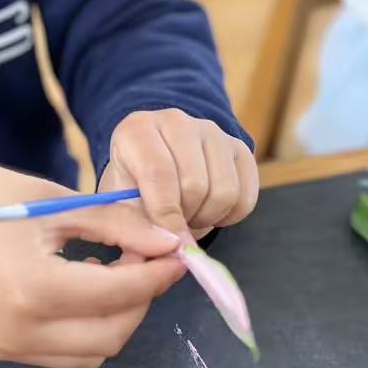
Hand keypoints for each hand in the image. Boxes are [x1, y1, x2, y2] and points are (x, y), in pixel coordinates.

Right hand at [0, 159, 184, 367]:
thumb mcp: (57, 203)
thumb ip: (117, 226)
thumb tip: (169, 243)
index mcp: (34, 289)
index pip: (118, 293)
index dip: (157, 274)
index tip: (179, 252)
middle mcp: (22, 331)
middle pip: (113, 333)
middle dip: (141, 297)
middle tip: (147, 258)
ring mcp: (9, 347)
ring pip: (93, 351)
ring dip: (117, 317)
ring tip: (114, 271)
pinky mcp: (3, 351)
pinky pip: (65, 354)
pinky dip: (88, 328)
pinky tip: (84, 287)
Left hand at [100, 109, 258, 236]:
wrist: (156, 171)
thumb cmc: (134, 190)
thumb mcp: (121, 207)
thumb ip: (136, 227)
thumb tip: (173, 247)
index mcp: (137, 129)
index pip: (158, 172)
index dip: (165, 213)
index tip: (168, 240)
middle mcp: (175, 120)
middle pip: (194, 184)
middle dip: (185, 217)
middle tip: (173, 224)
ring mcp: (211, 131)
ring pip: (224, 191)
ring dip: (207, 217)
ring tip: (188, 214)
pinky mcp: (239, 147)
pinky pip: (246, 195)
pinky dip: (230, 216)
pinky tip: (209, 209)